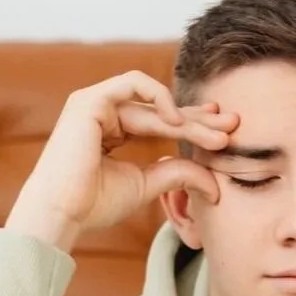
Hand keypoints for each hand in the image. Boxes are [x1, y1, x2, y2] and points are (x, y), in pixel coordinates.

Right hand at [5, 71, 237, 251]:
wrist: (62, 212)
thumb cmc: (94, 204)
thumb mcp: (147, 185)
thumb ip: (178, 174)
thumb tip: (216, 184)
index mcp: (114, 132)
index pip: (161, 121)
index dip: (194, 124)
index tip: (224, 134)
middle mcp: (104, 113)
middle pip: (162, 110)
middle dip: (200, 119)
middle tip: (233, 126)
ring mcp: (95, 103)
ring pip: (154, 100)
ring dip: (187, 116)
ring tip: (214, 135)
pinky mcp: (90, 99)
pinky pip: (133, 83)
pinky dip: (158, 96)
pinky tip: (178, 120)